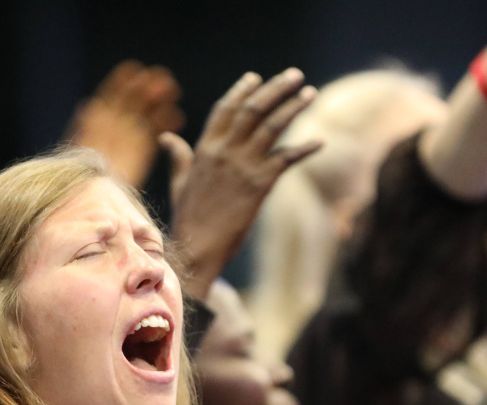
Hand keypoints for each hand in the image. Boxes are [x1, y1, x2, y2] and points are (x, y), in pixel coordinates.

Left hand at [67, 61, 184, 188]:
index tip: (135, 71)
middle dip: (148, 85)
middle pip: (134, 95)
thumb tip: (90, 105)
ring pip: (148, 107)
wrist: (91, 196)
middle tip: (162, 80)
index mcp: (97, 114)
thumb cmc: (80, 172)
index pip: (114, 90)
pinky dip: (168, 120)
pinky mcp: (143, 148)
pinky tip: (177, 118)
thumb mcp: (79, 145)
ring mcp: (130, 132)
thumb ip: (86, 124)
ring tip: (173, 90)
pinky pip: (157, 127)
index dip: (124, 80)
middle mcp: (115, 120)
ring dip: (161, 96)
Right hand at [161, 69, 321, 298]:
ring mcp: (243, 166)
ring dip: (293, 107)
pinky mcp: (260, 184)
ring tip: (310, 93)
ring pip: (272, 126)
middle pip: (253, 109)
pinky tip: (320, 142)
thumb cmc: (188, 219)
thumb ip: (179, 156)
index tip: (256, 77)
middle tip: (294, 75)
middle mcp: (224, 151)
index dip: (242, 91)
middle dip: (276, 89)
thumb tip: (167, 137)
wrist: (197, 248)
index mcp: (205, 148)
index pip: (226, 109)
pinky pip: (286, 158)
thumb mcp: (180, 182)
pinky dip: (304, 149)